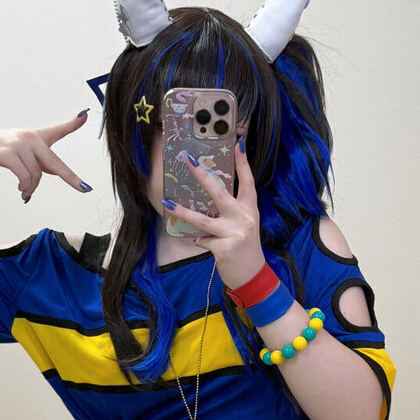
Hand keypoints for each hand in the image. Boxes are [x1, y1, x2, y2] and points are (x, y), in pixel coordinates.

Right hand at [0, 113, 91, 201]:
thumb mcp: (20, 153)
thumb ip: (38, 160)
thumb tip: (55, 172)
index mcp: (35, 137)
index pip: (57, 130)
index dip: (72, 124)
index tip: (86, 116)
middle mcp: (30, 138)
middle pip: (54, 162)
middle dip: (71, 178)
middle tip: (84, 189)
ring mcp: (18, 144)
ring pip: (36, 175)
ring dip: (31, 188)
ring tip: (25, 193)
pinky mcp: (7, 153)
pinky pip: (24, 176)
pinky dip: (25, 187)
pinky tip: (21, 191)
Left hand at [162, 140, 264, 288]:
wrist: (252, 276)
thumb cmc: (245, 249)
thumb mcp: (244, 226)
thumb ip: (232, 212)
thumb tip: (208, 200)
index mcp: (249, 209)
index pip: (248, 181)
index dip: (243, 162)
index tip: (237, 143)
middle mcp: (244, 218)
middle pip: (220, 193)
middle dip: (203, 176)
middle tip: (188, 161)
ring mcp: (234, 233)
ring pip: (203, 220)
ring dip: (183, 212)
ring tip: (167, 204)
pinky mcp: (224, 249)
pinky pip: (203, 240)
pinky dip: (200, 242)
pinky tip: (201, 244)